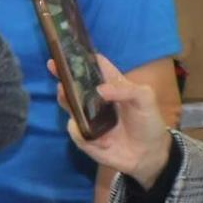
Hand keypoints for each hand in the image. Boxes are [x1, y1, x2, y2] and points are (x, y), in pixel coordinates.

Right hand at [51, 55, 172, 185]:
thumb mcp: (145, 99)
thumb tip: (100, 91)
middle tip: (54, 66)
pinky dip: (86, 135)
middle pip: (74, 82)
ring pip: (68, 104)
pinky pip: (76, 131)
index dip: (82, 55)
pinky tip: (104, 142)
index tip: (67, 47)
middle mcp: (95, 98)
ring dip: (64, 99)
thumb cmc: (148, 122)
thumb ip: (126, 90)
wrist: (148, 155)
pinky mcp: (85, 136)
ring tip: (64, 94)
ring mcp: (87, 116)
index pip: (95, 65)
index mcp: (111, 84)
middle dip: (62, 73)